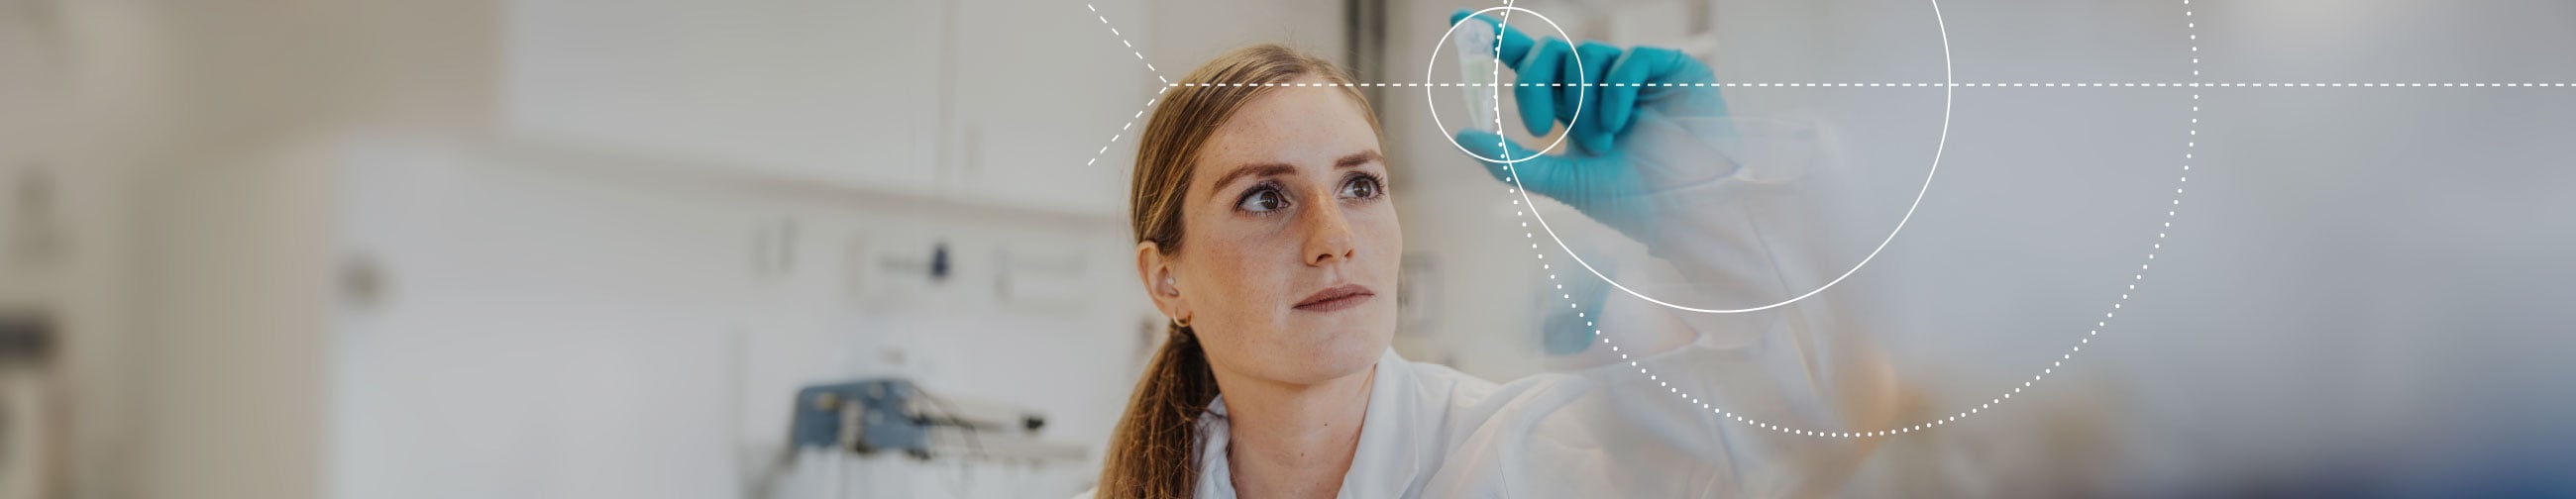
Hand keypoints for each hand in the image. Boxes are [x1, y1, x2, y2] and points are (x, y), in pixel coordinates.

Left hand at [1449, 10, 1742, 243]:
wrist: (1691, 215)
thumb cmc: (1636, 203)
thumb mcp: (1565, 183)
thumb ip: (1514, 162)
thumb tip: (1461, 135)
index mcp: (1574, 105)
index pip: (1531, 61)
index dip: (1496, 38)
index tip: (1457, 19)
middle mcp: (1601, 84)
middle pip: (1550, 52)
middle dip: (1534, 84)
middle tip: (1538, 127)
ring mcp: (1637, 73)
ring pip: (1586, 57)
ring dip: (1584, 105)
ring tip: (1606, 143)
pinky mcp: (1672, 68)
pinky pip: (1628, 59)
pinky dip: (1617, 92)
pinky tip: (1623, 125)